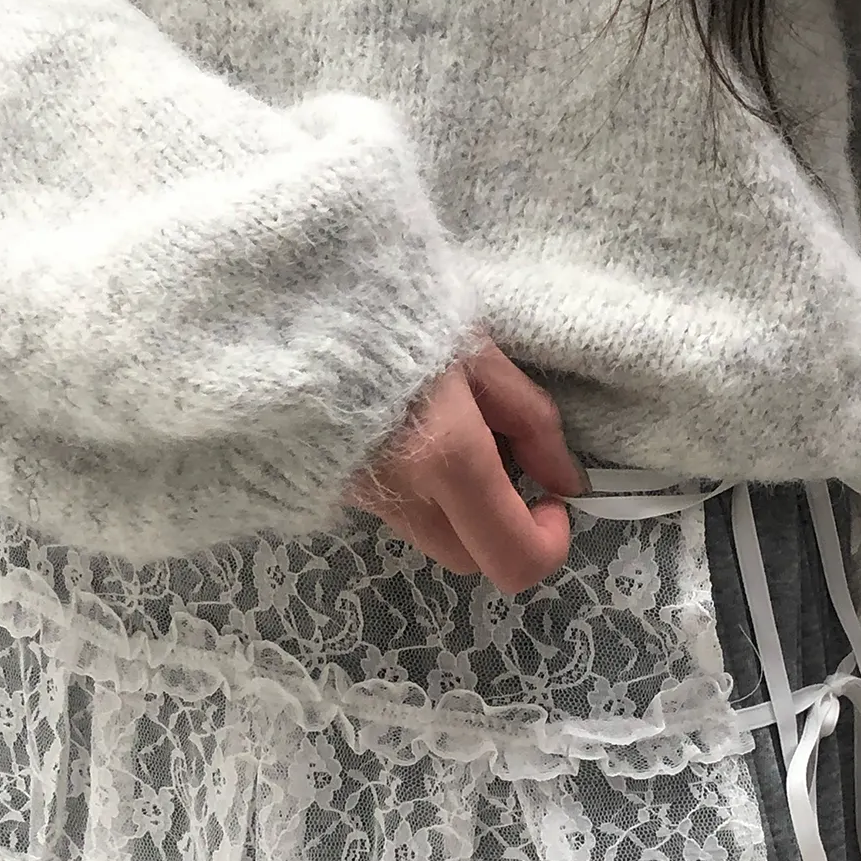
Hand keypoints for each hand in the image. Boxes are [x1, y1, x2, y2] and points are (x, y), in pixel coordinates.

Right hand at [345, 335, 587, 593]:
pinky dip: (422, 492)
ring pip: (433, 537)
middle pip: (471, 560)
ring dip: (461, 509)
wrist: (294, 300)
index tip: (550, 496)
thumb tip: (567, 481)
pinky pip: (398, 512)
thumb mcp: (480, 354)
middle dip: (503, 530)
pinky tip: (415, 435)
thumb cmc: (397, 310)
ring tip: (457, 435)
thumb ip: (532, 423)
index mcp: (446, 459)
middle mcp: (401, 496)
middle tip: (508, 465)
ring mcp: (362, 499)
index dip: (549, 542)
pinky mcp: (335, 489)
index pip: (515, 559)